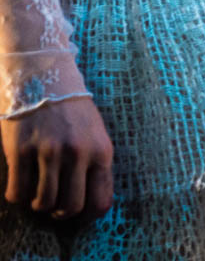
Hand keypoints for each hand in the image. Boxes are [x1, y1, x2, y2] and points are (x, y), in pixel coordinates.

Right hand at [1, 95, 112, 219]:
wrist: (45, 76)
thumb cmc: (72, 108)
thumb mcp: (95, 133)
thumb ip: (94, 163)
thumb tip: (91, 199)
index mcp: (101, 151)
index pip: (100, 200)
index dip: (88, 214)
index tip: (78, 212)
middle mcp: (77, 154)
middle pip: (71, 207)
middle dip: (61, 213)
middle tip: (54, 206)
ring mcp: (48, 153)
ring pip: (43, 203)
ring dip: (38, 205)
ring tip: (36, 195)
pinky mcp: (20, 151)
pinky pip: (17, 192)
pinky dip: (17, 196)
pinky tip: (19, 185)